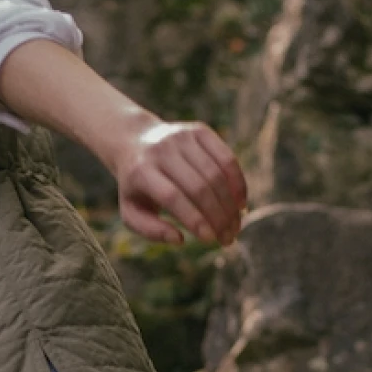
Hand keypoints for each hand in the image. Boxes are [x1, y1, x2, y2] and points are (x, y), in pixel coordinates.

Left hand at [114, 120, 246, 245]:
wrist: (134, 142)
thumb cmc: (136, 186)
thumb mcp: (131, 211)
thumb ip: (151, 230)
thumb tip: (179, 240)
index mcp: (141, 171)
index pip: (172, 196)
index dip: (194, 218)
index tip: (209, 239)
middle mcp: (162, 150)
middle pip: (198, 186)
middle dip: (218, 216)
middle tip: (228, 238)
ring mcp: (182, 137)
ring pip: (215, 173)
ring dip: (230, 204)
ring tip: (235, 226)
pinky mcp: (200, 131)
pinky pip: (226, 157)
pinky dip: (237, 182)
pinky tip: (240, 203)